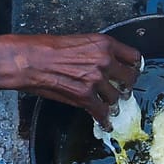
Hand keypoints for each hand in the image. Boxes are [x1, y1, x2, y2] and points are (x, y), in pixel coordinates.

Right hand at [0, 34, 142, 126]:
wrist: (29, 60)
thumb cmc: (46, 48)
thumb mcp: (79, 41)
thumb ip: (98, 51)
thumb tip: (107, 62)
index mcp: (104, 44)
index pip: (133, 57)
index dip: (133, 66)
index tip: (132, 71)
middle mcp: (104, 61)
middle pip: (130, 79)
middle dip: (126, 86)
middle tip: (122, 89)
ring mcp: (96, 81)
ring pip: (117, 98)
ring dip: (114, 104)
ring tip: (110, 106)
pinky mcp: (85, 97)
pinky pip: (102, 113)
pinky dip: (104, 120)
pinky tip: (104, 123)